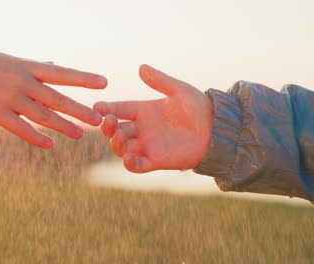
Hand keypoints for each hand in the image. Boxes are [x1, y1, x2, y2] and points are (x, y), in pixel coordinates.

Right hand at [0, 40, 107, 148]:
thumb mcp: (8, 60)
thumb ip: (33, 66)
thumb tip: (53, 64)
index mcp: (25, 66)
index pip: (61, 73)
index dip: (83, 78)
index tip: (104, 83)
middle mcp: (21, 81)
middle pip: (57, 97)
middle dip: (79, 109)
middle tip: (100, 119)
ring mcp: (8, 97)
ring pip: (42, 114)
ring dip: (63, 125)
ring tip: (80, 134)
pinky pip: (19, 127)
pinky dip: (36, 136)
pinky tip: (50, 144)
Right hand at [93, 64, 212, 172]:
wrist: (216, 129)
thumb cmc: (198, 107)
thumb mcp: (179, 90)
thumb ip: (160, 81)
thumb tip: (141, 67)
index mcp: (144, 111)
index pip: (119, 109)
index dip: (107, 108)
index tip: (97, 106)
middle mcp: (142, 129)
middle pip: (116, 130)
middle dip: (108, 127)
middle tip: (107, 122)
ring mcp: (147, 145)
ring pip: (122, 147)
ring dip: (115, 144)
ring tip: (118, 136)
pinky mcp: (156, 160)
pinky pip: (137, 165)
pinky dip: (129, 164)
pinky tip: (127, 158)